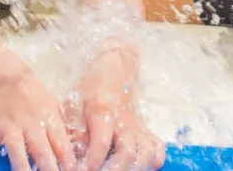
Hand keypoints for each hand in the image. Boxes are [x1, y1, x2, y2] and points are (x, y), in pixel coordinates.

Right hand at [0, 68, 77, 170]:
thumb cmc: (32, 94)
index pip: (61, 145)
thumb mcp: (53, 105)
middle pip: (41, 150)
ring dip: (21, 166)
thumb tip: (76, 148)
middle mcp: (30, 124)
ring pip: (16, 149)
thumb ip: (62, 127)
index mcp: (48, 120)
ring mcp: (9, 126)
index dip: (69, 161)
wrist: (2, 75)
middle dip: (49, 168)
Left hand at [70, 52, 164, 169]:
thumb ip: (76, 131)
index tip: (84, 170)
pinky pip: (157, 148)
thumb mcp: (75, 104)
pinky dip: (153, 160)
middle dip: (116, 169)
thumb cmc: (91, 89)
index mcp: (103, 112)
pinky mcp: (146, 129)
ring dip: (135, 168)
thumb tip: (76, 155)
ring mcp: (138, 126)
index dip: (93, 160)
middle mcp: (124, 121)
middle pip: (127, 152)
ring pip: (146, 153)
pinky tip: (141, 166)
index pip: (101, 141)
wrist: (114, 71)